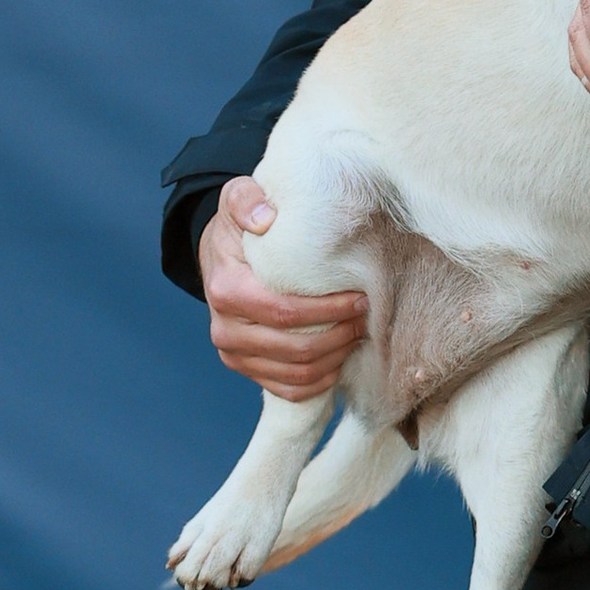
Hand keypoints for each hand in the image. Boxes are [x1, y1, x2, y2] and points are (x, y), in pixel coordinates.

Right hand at [197, 176, 365, 400]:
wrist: (221, 256)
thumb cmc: (240, 229)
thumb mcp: (238, 199)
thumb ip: (247, 200)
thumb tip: (264, 218)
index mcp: (226, 290)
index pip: (285, 312)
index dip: (330, 310)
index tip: (362, 298)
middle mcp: (226, 330)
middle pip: (296, 349)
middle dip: (340, 336)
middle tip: (368, 317)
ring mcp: (234, 355)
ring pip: (297, 374)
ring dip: (335, 359)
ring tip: (359, 335)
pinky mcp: (246, 369)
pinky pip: (288, 390)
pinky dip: (320, 382)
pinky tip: (340, 360)